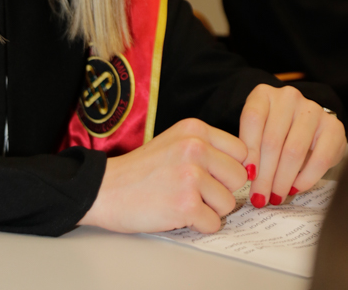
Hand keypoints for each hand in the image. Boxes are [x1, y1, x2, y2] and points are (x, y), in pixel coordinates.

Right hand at [79, 118, 247, 233]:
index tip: (213, 176)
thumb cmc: (142, 170)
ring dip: (209, 209)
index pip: (241, 151)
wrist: (106, 189)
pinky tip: (176, 213)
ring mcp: (190, 175)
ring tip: (181, 199)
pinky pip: (213, 224)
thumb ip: (208, 149)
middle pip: (239, 178)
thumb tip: (249, 171)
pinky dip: (198, 225)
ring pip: (228, 204)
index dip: (230, 168)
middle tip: (194, 191)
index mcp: (194, 128)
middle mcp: (194, 147)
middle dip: (221, 190)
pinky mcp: (186, 204)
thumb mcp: (175, 142)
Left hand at [240, 84, 346, 206]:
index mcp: (264, 94)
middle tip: (260, 196)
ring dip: (283, 179)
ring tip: (275, 196)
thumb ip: (250, 145)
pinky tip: (295, 187)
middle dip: (265, 174)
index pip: (253, 119)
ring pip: (294, 151)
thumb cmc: (275, 128)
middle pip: (272, 140)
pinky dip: (305, 178)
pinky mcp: (333, 127)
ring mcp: (312, 110)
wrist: (307, 123)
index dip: (250, 150)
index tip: (248, 175)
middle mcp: (288, 97)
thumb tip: (248, 175)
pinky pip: (319, 159)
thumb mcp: (257, 129)